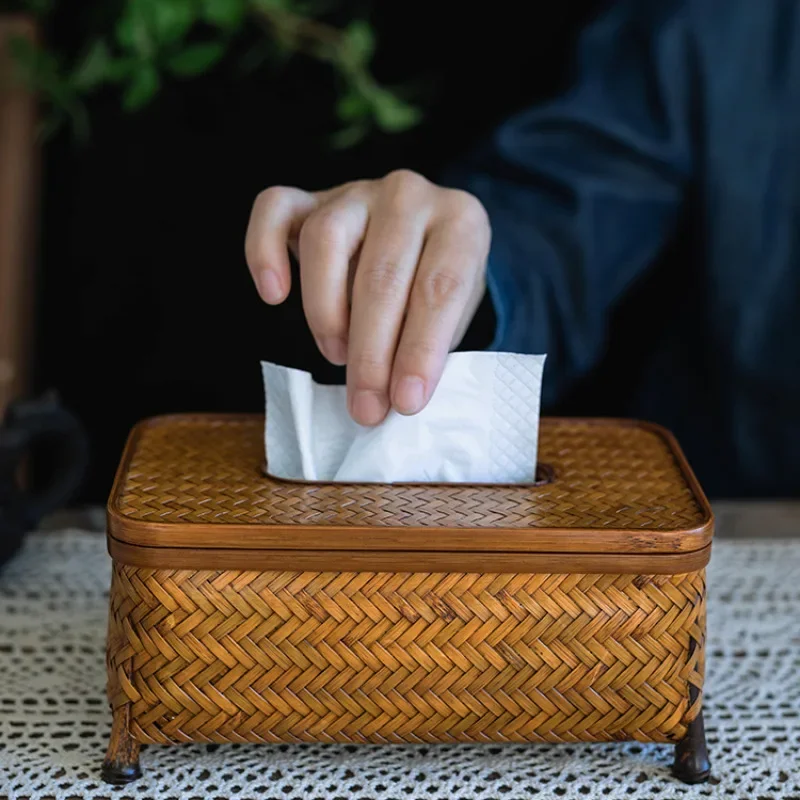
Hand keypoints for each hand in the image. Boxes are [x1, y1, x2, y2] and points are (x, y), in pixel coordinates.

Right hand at [245, 170, 490, 425]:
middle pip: (383, 272)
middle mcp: (409, 196)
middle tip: (365, 405)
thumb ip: (429, 349)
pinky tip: (273, 295)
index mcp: (462, 222)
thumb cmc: (435, 292)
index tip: (406, 402)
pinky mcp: (309, 198)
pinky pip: (274, 208)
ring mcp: (356, 192)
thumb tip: (395, 401)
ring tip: (335, 356)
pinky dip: (264, 251)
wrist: (417, 245)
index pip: (441, 287)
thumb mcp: (452, 319)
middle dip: (371, 351)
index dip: (422, 350)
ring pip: (327, 239)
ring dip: (326, 310)